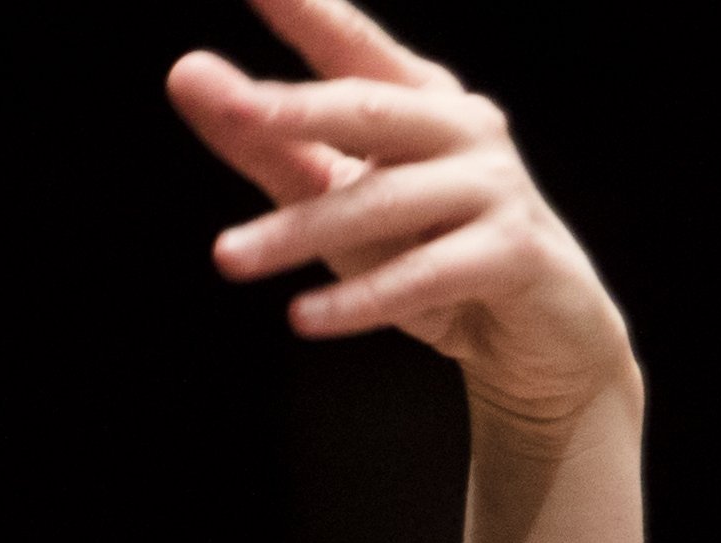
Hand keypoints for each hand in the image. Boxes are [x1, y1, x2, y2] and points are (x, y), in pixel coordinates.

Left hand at [170, 0, 633, 431]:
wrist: (535, 333)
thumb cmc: (425, 250)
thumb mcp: (334, 196)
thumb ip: (264, 143)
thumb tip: (185, 73)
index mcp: (416, 97)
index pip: (348, 42)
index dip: (304, 10)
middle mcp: (460, 127)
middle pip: (368, 110)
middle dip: (294, 110)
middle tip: (231, 109)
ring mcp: (493, 187)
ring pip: (384, 201)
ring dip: (300, 232)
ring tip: (227, 257)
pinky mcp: (513, 255)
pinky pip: (423, 276)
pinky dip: (360, 300)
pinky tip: (303, 315)